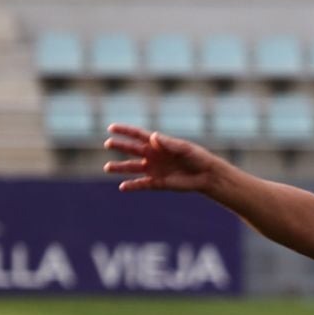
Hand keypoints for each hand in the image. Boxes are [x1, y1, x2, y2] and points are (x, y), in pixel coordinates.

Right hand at [102, 124, 219, 192]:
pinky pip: (142, 184)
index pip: (137, 135)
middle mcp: (153, 155)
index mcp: (158, 144)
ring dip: (120, 167)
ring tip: (107, 168)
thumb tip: (153, 137)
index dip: (124, 131)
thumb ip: (168, 143)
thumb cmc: (196, 157)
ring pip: (132, 167)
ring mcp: (154, 169)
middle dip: (119, 146)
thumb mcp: (183, 148)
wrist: (206, 175)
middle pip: (132, 149)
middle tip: (108, 144)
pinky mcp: (158, 183)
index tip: (111, 128)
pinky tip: (122, 187)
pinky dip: (132, 186)